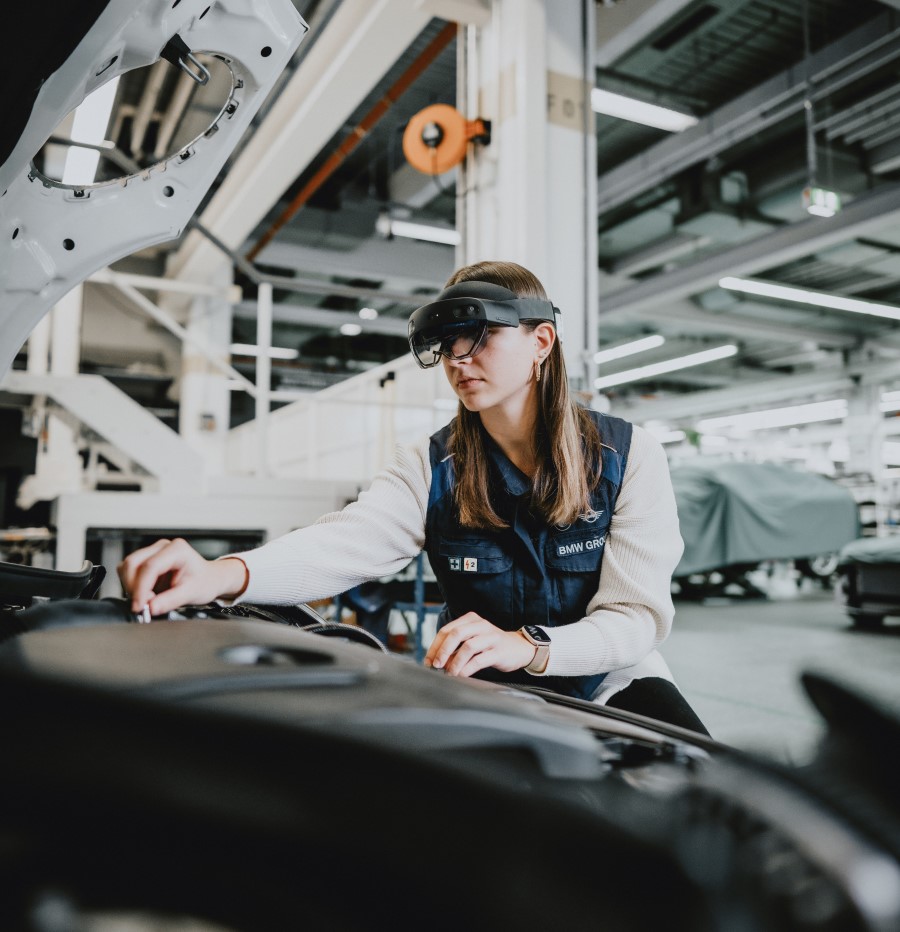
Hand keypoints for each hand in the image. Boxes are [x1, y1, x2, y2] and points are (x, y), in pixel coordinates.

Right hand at [117, 538, 247, 615]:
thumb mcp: (192, 594)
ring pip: (127, 567)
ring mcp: (152, 551)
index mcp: (177, 550)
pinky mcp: (145, 560)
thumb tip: (150, 608)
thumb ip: (170, 601)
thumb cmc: (204, 582)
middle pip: (133, 564)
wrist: (208, 579)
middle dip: (134, 588)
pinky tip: (146, 594)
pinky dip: (132, 585)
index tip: (139, 607)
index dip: (141, 588)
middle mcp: (163, 546)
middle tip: (145, 605)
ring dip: (131, 586)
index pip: (150, 567)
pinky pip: (128, 571)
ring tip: (149, 599)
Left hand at [424, 612, 536, 677]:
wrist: (518, 648)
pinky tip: (462, 675)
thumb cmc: (490, 645)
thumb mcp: (472, 640)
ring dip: (455, 662)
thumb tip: (435, 661)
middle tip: (436, 665)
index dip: (435, 646)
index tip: (428, 661)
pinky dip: (467, 669)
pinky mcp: (499, 651)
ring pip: (468, 646)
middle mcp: (481, 625)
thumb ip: (455, 647)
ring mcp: (491, 637)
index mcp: (471, 619)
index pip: (447, 630)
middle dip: (443, 651)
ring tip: (450, 673)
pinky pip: (480, 659)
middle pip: (456, 634)